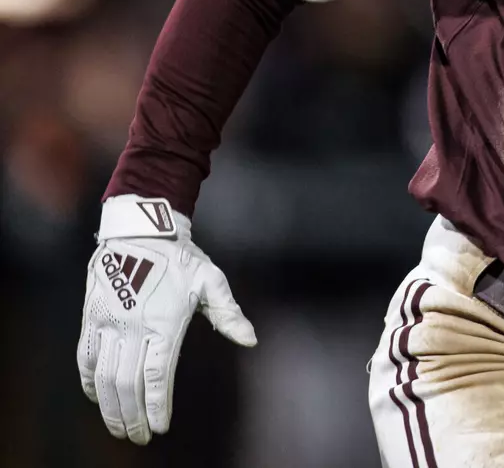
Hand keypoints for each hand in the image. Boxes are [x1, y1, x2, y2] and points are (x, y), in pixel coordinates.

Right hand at [77, 195, 256, 442]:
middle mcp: (133, 328)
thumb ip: (229, 314)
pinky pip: (85, 359)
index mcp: (163, 323)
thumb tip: (251, 340)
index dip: (158, 405)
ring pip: (103, 378)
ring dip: (110, 408)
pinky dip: (89, 383)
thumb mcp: (212, 281)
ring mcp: (108, 324)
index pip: (159, 375)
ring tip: (119, 429)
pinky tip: (97, 400)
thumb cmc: (181, 259)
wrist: (140, 232)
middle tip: (139, 437)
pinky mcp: (91, 319)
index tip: (160, 428)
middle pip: (128, 384)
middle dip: (132, 416)